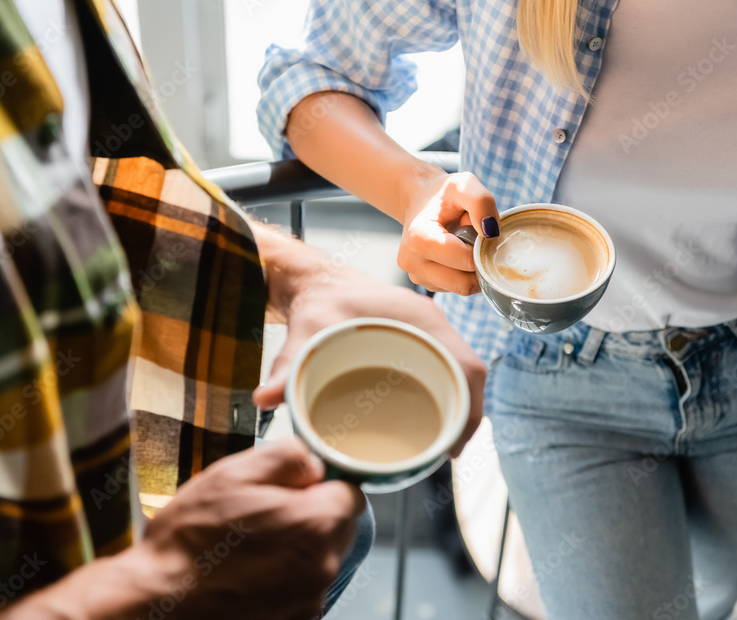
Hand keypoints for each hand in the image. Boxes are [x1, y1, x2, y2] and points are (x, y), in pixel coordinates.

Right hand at [7, 439, 362, 619]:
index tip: (298, 485)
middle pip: (340, 529)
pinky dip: (284, 579)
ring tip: (251, 546)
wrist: (156, 606)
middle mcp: (323, 568)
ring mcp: (310, 602)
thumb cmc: (189, 541)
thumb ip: (287, 456)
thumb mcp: (233, 475)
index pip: (351, 493)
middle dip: (313, 515)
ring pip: (321, 560)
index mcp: (316, 525)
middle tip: (268, 513)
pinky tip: (248, 573)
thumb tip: (313, 463)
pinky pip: (303, 589)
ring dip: (298, 549)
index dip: (324, 483)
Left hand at [252, 228, 485, 456]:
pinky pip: (447, 370)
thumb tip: (266, 399)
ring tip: (442, 448)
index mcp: (421, 320)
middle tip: (447, 455)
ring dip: (459, 408)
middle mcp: (433, 326)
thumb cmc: (319, 300)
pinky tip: (434, 424)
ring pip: (461, 375)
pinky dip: (448, 396)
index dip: (470, 408)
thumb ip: (289, 362)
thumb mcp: (306, 329)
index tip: (455, 446)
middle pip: (469, 377)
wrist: (321, 280)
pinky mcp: (421, 340)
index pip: (468, 367)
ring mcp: (430, 333)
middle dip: (466, 416)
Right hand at [397, 169, 500, 295]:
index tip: (481, 232)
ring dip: (472, 270)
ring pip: (461, 288)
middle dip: (478, 265)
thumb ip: (481, 202)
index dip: (482, 249)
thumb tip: (491, 233)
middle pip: (463, 283)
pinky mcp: (424, 284)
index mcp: (418, 239)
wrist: (421, 200)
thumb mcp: (464, 184)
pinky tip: (459, 255)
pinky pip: (455, 289)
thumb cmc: (443, 193)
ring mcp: (415, 276)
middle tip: (477, 241)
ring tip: (464, 245)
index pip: (465, 261)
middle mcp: (410, 262)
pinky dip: (464, 275)